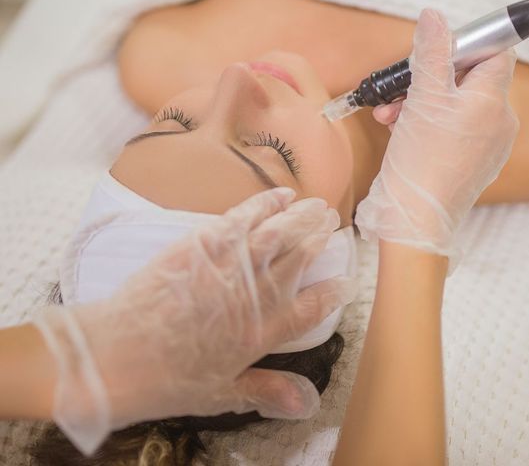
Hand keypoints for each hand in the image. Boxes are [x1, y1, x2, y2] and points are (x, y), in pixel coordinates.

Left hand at [34, 188, 355, 454]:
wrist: (115, 355)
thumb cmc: (165, 380)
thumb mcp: (219, 394)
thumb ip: (265, 390)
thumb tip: (306, 402)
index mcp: (262, 333)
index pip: (311, 308)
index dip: (333, 292)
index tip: (345, 279)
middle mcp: (254, 294)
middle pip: (299, 258)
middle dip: (320, 237)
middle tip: (333, 222)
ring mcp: (230, 265)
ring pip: (278, 233)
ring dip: (301, 215)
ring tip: (318, 204)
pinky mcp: (204, 243)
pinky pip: (242, 217)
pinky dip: (265, 203)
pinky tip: (279, 195)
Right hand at [355, 8, 518, 256]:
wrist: (415, 219)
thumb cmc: (420, 160)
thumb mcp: (422, 99)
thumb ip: (431, 54)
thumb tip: (434, 15)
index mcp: (492, 102)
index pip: (495, 53)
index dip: (465, 44)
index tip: (436, 50)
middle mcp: (499, 122)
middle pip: (469, 79)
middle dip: (429, 79)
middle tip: (401, 88)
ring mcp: (488, 144)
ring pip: (456, 106)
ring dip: (421, 103)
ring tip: (391, 116)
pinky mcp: (473, 161)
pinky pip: (454, 129)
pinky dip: (429, 124)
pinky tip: (401, 132)